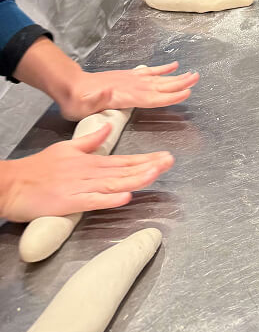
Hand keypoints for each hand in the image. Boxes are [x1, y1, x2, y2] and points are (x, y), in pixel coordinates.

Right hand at [0, 125, 173, 222]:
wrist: (13, 182)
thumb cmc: (39, 167)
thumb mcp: (66, 147)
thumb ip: (89, 140)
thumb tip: (107, 128)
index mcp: (91, 161)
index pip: (124, 160)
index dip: (146, 158)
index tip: (165, 156)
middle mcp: (90, 172)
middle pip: (124, 170)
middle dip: (149, 166)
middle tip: (169, 161)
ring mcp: (81, 187)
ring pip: (114, 183)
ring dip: (136, 179)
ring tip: (155, 173)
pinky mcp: (70, 202)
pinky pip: (93, 201)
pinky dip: (109, 199)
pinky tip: (125, 197)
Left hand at [56, 62, 199, 121]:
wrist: (71, 86)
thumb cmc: (77, 102)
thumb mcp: (83, 104)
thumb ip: (97, 98)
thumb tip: (108, 91)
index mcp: (125, 96)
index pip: (152, 98)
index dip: (169, 96)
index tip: (186, 92)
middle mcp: (132, 86)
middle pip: (160, 86)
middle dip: (179, 83)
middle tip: (197, 79)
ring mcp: (131, 80)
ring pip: (158, 79)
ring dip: (176, 77)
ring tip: (192, 74)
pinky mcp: (129, 76)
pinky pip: (150, 72)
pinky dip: (162, 69)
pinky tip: (173, 66)